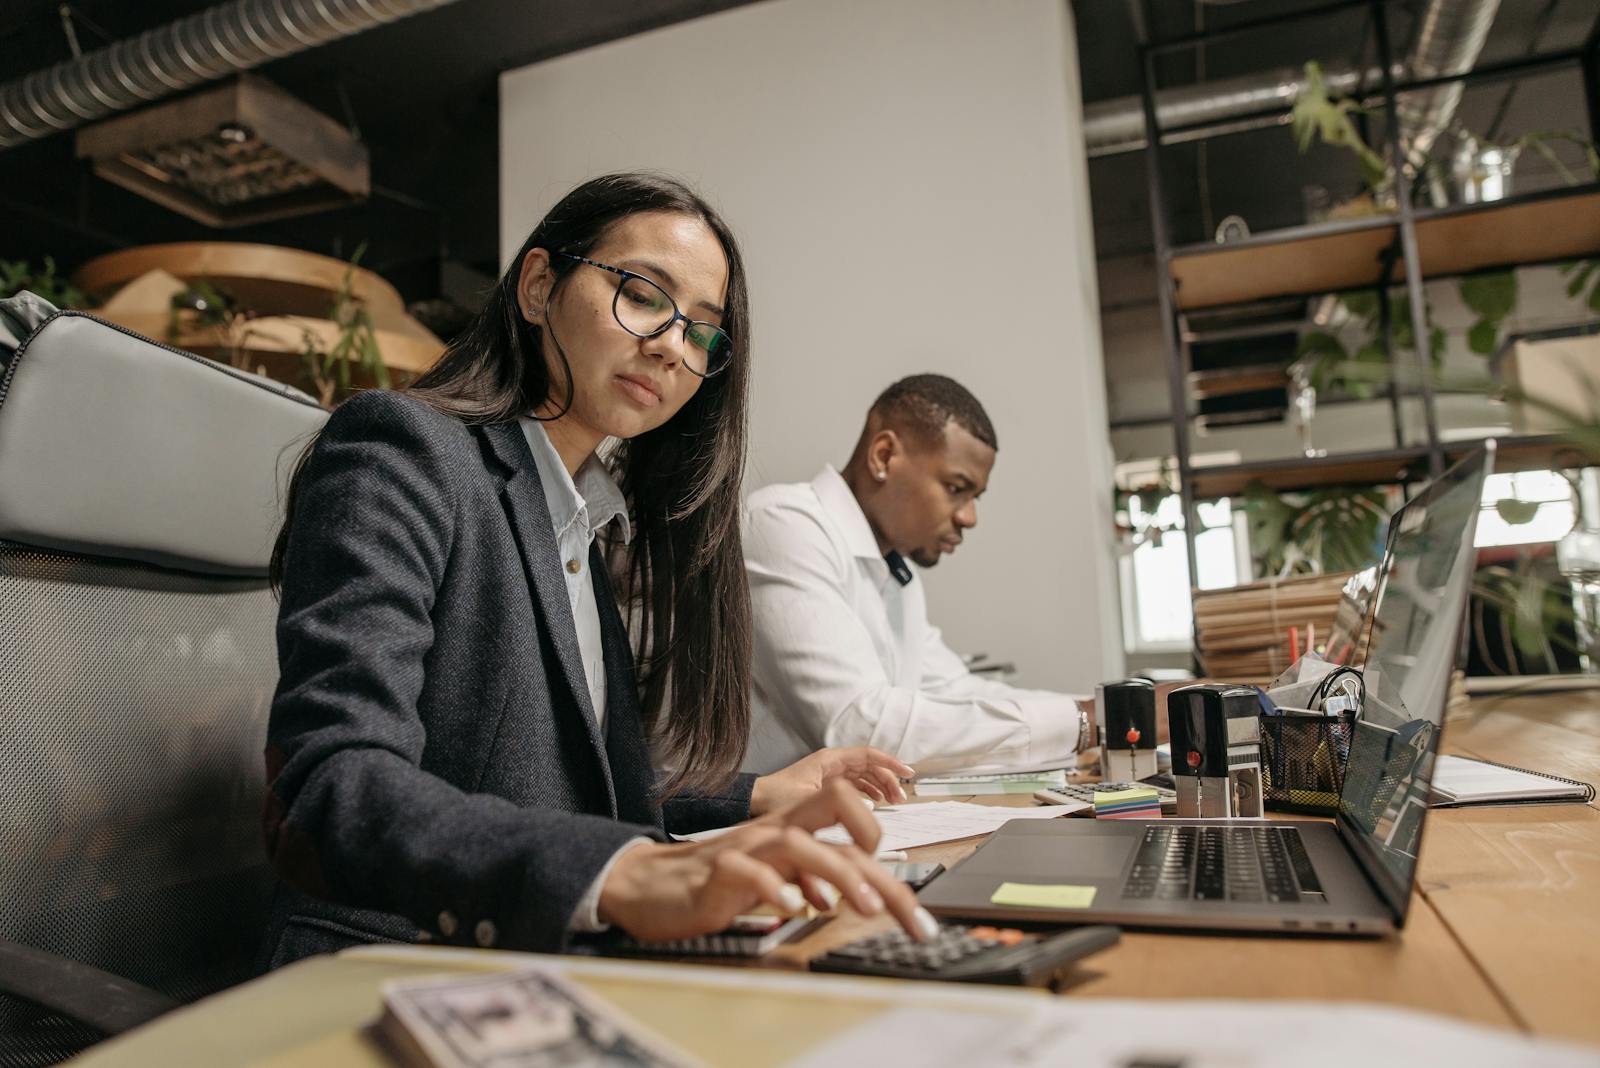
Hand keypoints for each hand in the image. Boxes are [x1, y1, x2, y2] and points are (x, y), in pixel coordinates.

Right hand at [599, 779, 937, 942]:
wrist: (652, 884)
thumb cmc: (720, 880)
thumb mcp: (778, 876)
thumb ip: (815, 879)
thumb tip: (859, 895)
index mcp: (793, 829)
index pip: (848, 814)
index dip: (880, 840)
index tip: (899, 888)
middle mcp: (776, 831)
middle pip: (838, 825)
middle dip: (881, 869)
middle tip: (910, 914)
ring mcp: (748, 847)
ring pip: (801, 844)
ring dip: (839, 876)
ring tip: (865, 909)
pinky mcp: (718, 872)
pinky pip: (750, 872)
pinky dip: (774, 888)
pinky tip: (793, 910)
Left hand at [750, 746, 914, 814]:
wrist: (754, 801)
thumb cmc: (775, 798)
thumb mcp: (807, 800)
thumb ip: (835, 802)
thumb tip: (864, 808)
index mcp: (830, 760)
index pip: (868, 755)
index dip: (890, 763)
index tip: (907, 772)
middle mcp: (832, 763)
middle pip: (870, 766)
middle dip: (888, 780)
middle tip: (901, 797)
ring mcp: (830, 773)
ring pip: (864, 776)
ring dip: (880, 787)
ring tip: (893, 802)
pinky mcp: (826, 785)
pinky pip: (855, 784)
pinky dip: (868, 792)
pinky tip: (875, 803)